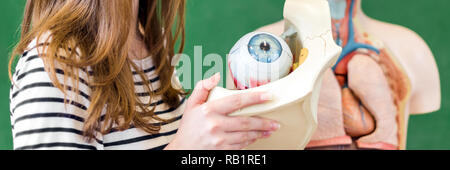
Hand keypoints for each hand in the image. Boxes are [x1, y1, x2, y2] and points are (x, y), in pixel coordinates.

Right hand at [165, 73, 279, 149]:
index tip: (267, 96)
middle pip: (246, 122)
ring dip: (261, 133)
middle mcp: (215, 125)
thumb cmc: (188, 127)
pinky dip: (250, 141)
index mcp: (209, 110)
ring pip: (246, 135)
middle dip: (264, 122)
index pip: (236, 101)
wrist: (182, 150)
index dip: (254, 98)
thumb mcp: (191, 104)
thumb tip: (216, 76)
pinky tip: (256, 137)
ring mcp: (219, 140)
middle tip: (275, 121)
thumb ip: (202, 87)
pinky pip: (241, 145)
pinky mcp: (222, 150)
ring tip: (270, 129)